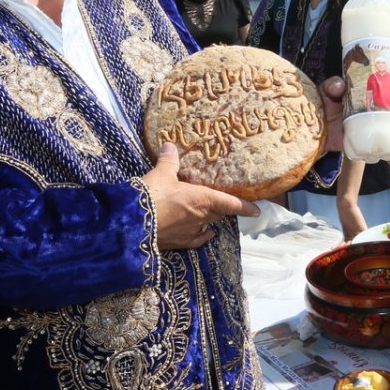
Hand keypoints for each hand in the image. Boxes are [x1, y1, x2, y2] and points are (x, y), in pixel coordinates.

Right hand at [141, 144, 259, 249]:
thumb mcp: (160, 174)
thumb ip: (169, 161)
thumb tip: (170, 146)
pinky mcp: (178, 243)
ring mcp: (190, 232)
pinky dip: (202, 235)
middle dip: (224, 209)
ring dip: (210, 219)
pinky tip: (205, 233)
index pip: (230, 204)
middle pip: (219, 213)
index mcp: (202, 199)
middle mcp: (201, 217)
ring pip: (208, 224)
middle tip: (226, 203)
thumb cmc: (151, 195)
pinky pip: (197, 239)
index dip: (245, 207)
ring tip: (210, 213)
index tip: (257, 210)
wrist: (132, 224)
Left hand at [320, 72, 389, 164]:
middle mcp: (372, 111)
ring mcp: (371, 128)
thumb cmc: (320, 106)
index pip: (387, 85)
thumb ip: (332, 86)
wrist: (309, 129)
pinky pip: (383, 151)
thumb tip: (340, 86)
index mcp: (365, 94)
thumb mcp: (325, 91)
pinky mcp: (366, 144)